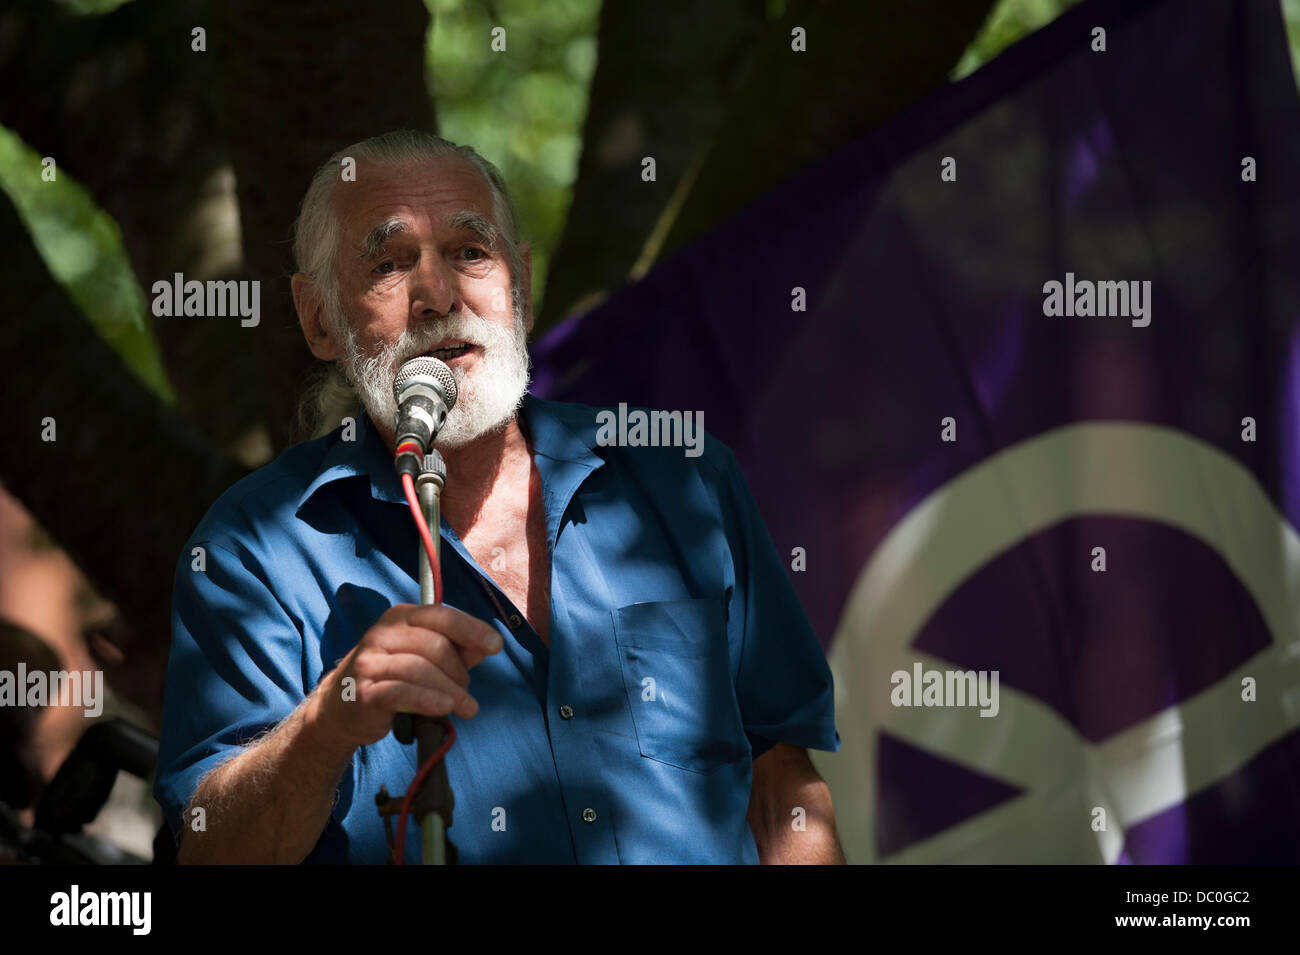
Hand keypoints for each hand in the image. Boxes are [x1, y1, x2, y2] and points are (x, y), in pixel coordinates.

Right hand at [310, 603, 502, 750]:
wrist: (340, 708)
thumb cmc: (390, 678)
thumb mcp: (423, 656)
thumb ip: (456, 648)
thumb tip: (488, 645)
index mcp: (400, 617)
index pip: (442, 616)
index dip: (472, 630)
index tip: (496, 646)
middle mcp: (382, 633)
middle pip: (436, 646)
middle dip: (460, 673)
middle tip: (466, 694)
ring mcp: (370, 662)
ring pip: (421, 670)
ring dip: (452, 692)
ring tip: (466, 708)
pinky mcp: (364, 692)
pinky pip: (402, 693)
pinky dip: (428, 700)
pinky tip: (444, 709)